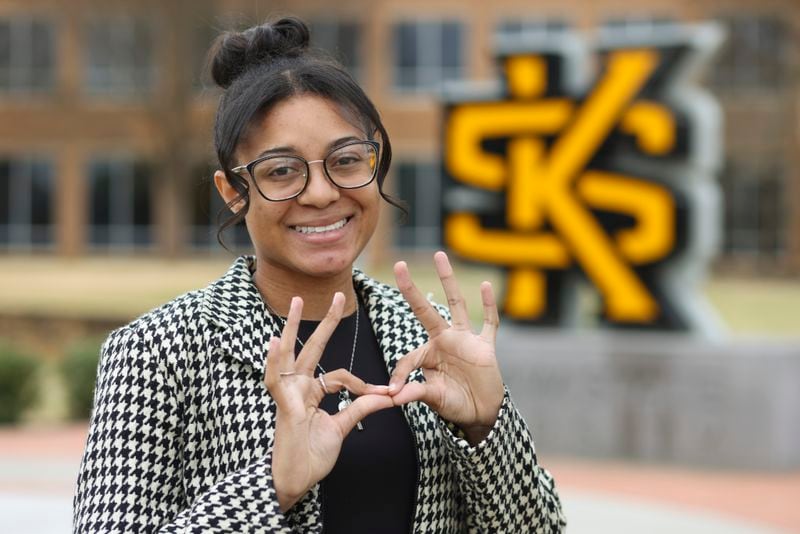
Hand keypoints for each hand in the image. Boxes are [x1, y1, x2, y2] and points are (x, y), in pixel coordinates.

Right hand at [264, 293, 393, 511]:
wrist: (294, 481)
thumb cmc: (312, 455)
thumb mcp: (342, 427)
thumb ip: (360, 408)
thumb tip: (386, 395)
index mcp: (311, 392)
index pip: (339, 375)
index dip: (362, 384)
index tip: (382, 395)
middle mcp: (298, 388)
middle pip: (312, 348)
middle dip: (324, 322)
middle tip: (336, 295)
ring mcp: (287, 394)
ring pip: (289, 354)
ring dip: (291, 328)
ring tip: (295, 302)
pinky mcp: (282, 405)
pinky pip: (275, 380)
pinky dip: (274, 360)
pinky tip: (275, 341)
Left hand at [390, 251, 504, 445]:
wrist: (481, 414)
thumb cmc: (454, 404)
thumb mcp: (433, 398)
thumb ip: (415, 392)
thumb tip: (392, 396)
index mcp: (428, 354)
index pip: (409, 357)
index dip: (400, 374)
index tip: (393, 392)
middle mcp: (445, 340)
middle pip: (426, 310)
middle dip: (411, 290)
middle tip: (399, 265)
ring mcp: (466, 340)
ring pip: (456, 304)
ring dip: (448, 280)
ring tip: (439, 255)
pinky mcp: (485, 347)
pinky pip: (489, 323)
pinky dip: (489, 306)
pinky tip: (485, 285)